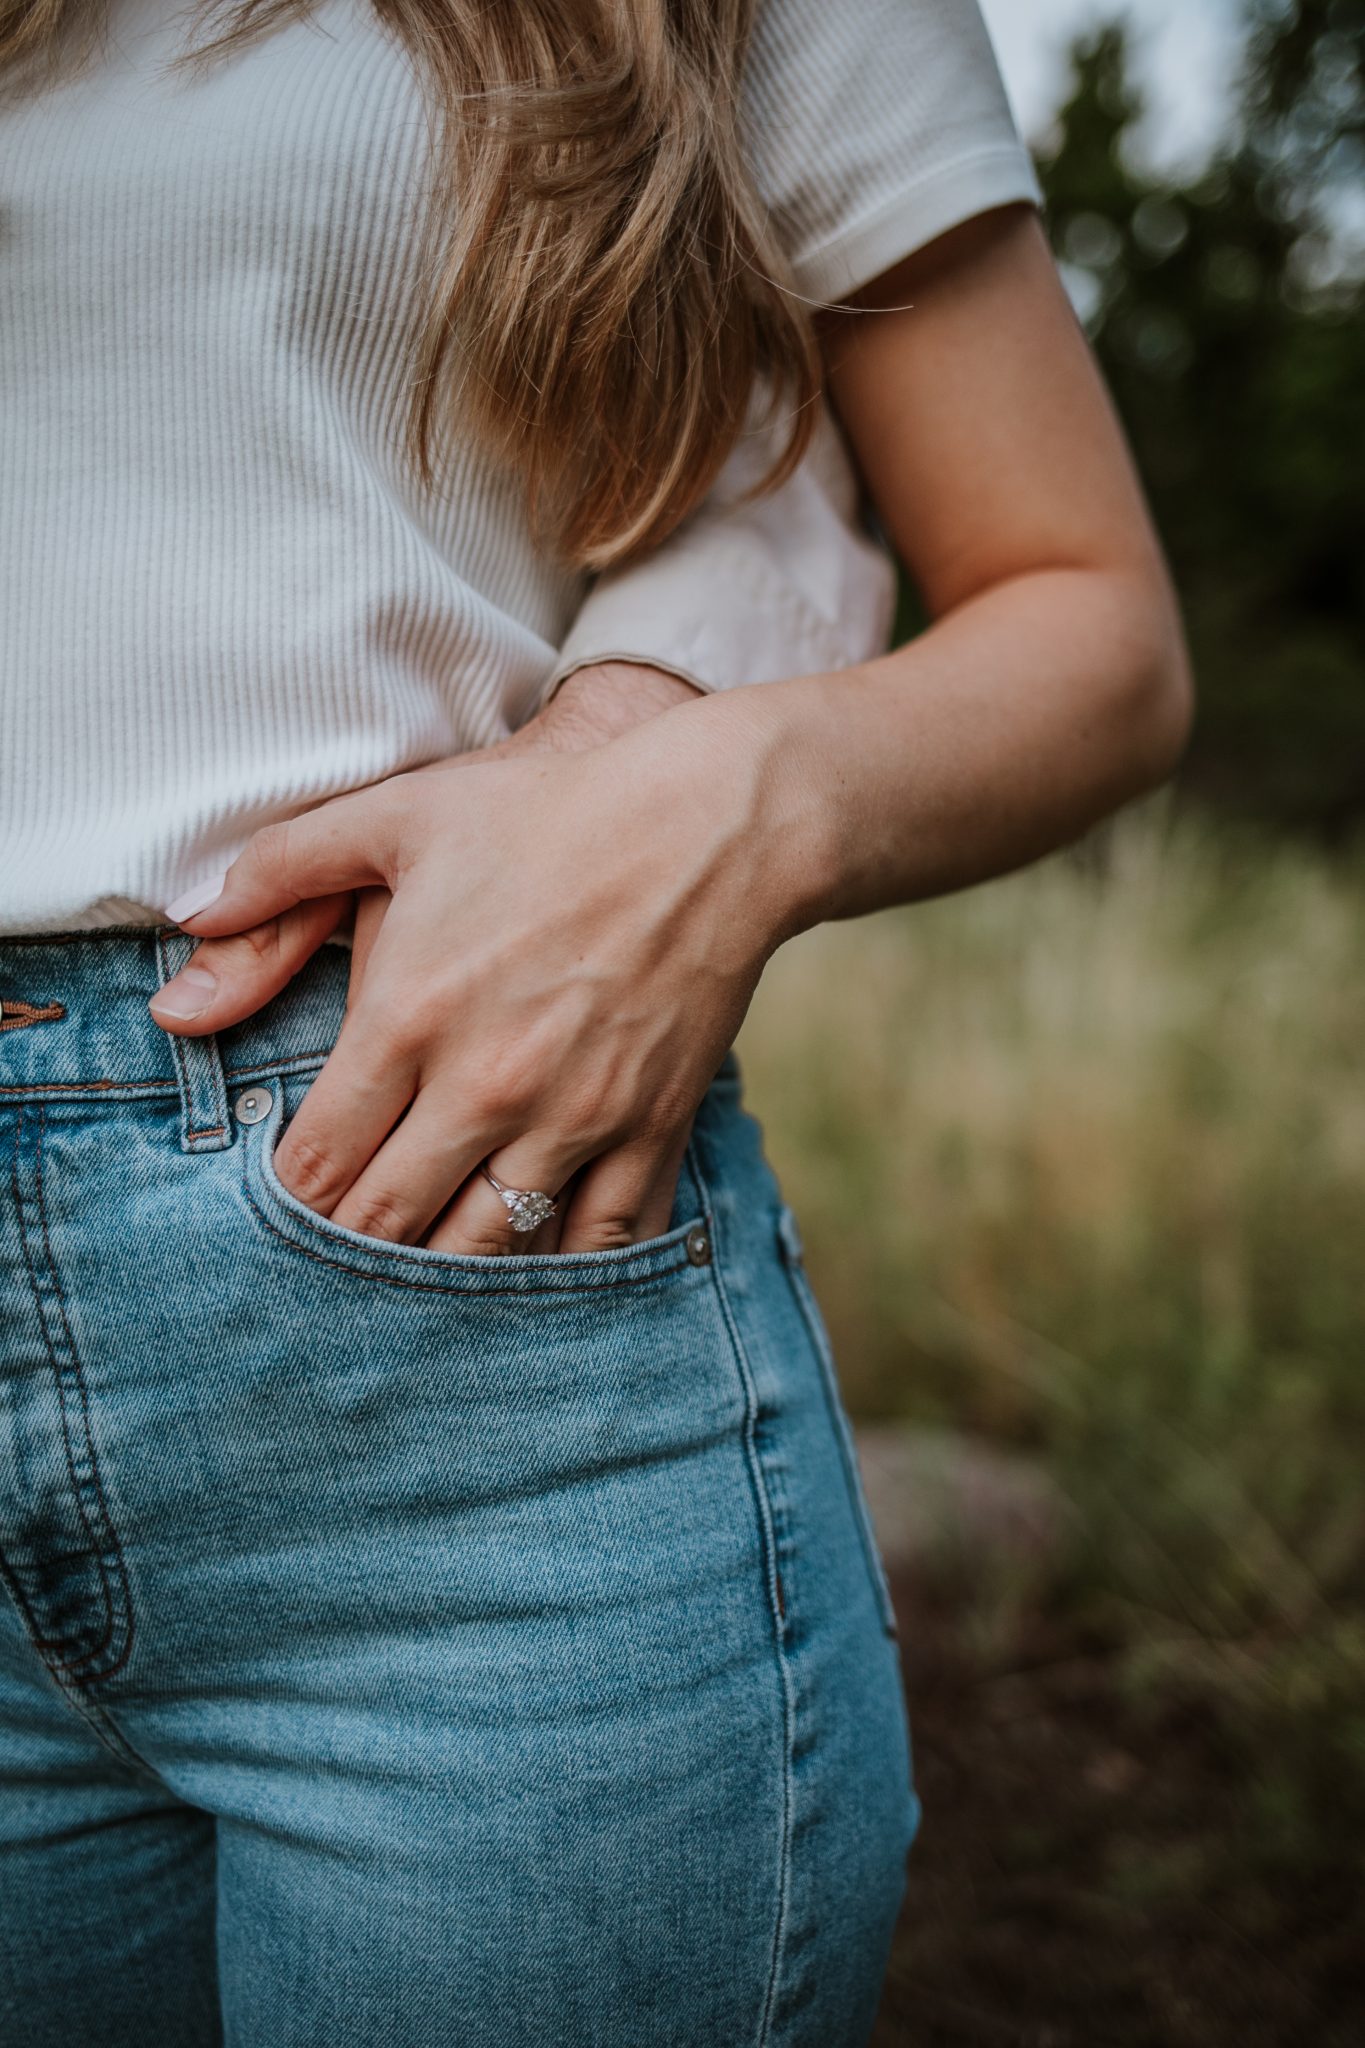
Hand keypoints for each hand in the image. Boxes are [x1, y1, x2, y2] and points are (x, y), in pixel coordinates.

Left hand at [151, 689, 793, 1253]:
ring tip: (414, 1275)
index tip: (275, 1216)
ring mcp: (576, 1117)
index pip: (318, 1163)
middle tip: (325, 1269)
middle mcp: (487, 1084)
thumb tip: (183, 932)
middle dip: (345, 1257)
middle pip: (389, 1224)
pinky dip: (556, 1275)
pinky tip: (528, 1275)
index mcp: (410, 1015)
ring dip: (441, 1276)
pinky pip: (597, 1244)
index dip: (283, 1208)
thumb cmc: (547, 813)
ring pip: (487, 1250)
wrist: (710, 823)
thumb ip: (279, 874)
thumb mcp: (398, 816)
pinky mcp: (651, 1129)